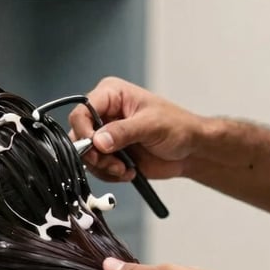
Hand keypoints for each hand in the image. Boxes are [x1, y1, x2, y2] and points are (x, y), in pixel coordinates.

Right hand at [68, 76, 205, 182]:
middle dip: (94, 154)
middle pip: (79, 135)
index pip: (82, 110)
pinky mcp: (110, 153)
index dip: (84, 131)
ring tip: (124, 168)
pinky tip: (127, 171)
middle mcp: (104, 113)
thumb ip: (123, 132)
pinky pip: (96, 167)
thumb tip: (98, 141)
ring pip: (85, 155)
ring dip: (103, 167)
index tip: (95, 147)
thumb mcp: (151, 125)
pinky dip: (109, 173)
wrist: (190, 150)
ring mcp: (105, 134)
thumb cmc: (178, 127)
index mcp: (111, 95)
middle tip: (113, 163)